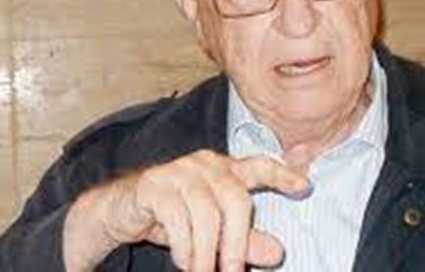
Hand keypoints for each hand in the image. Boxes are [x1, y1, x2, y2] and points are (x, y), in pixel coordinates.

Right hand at [63, 150, 310, 271]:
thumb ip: (245, 240)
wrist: (119, 210)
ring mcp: (179, 171)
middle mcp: (206, 164)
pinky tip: (184, 260)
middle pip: (236, 198)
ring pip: (206, 213)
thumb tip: (277, 252)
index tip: (305, 187)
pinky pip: (177, 218)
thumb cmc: (172, 217)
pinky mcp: (154, 184)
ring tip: (203, 271)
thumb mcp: (212, 232)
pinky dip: (184, 247)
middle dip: (238, 241)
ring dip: (207, 251)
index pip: (259, 166)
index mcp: (224, 170)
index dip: (283, 175)